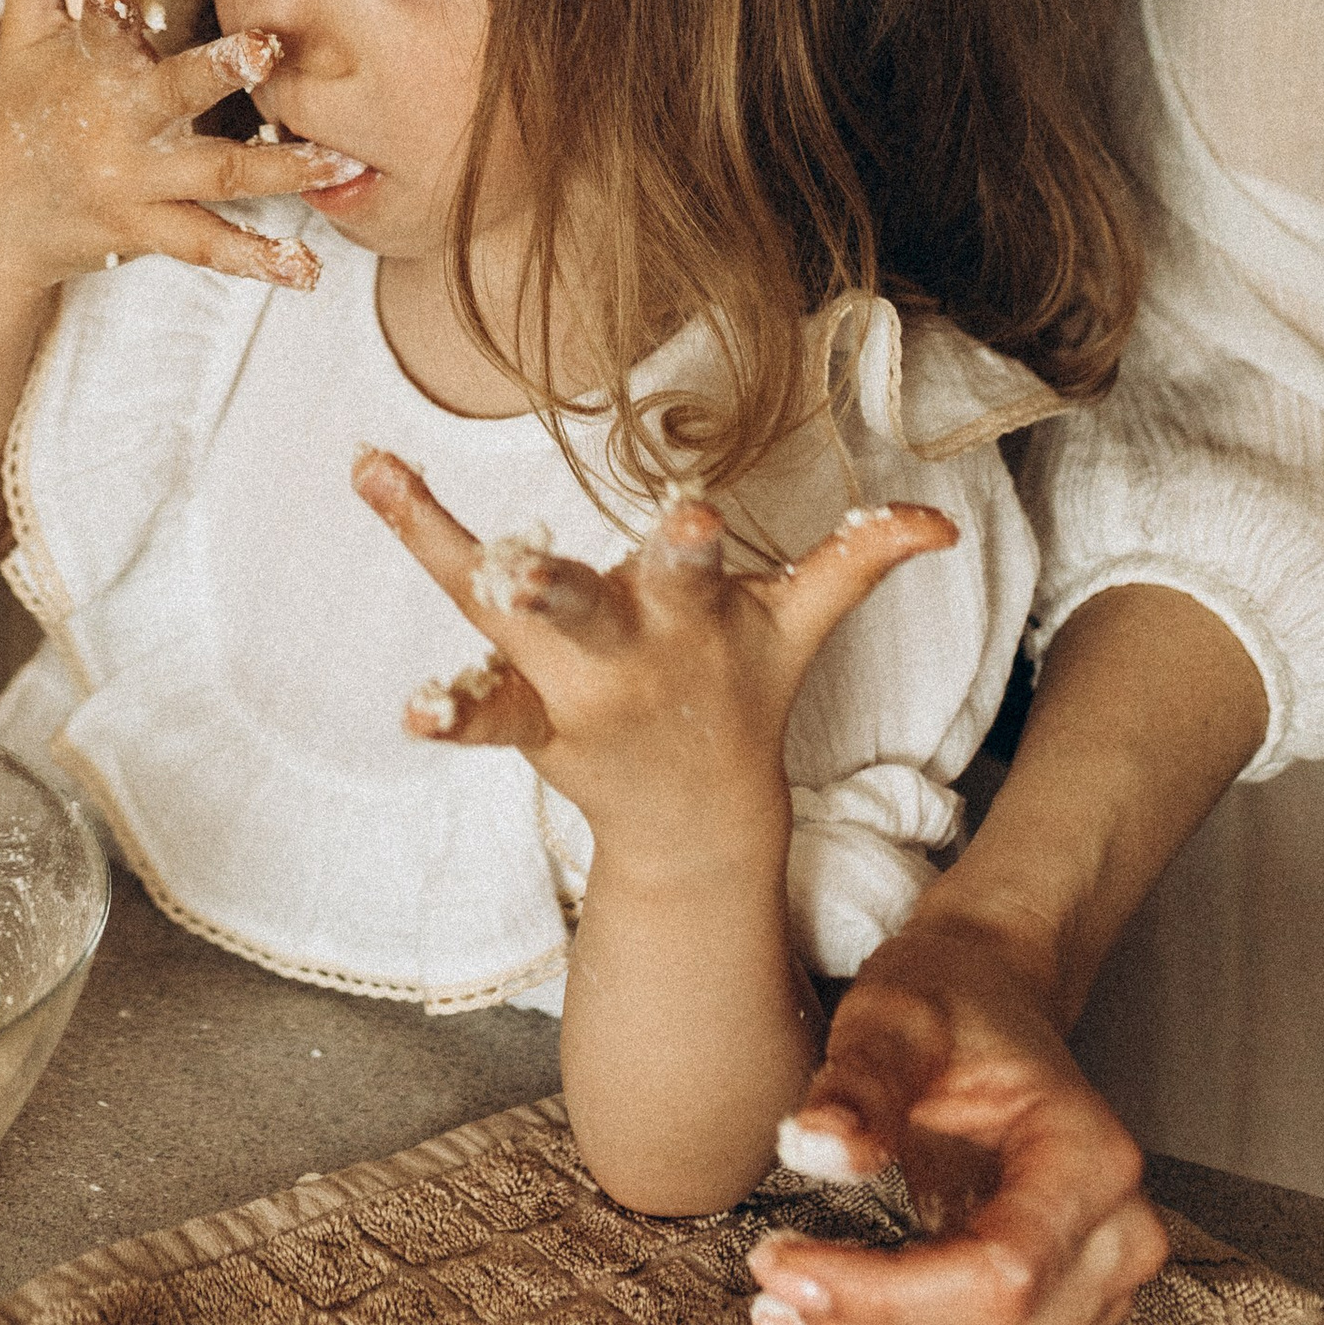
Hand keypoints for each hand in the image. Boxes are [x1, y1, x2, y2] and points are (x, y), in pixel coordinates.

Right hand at [0, 0, 361, 293]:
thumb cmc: (20, 111)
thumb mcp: (24, 35)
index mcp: (90, 67)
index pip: (99, 22)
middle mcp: (116, 124)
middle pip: (172, 94)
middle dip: (217, 71)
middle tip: (266, 48)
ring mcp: (134, 182)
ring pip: (215, 175)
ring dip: (282, 170)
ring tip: (342, 164)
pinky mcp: (146, 230)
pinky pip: (207, 245)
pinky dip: (257, 260)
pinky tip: (308, 271)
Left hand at [354, 451, 954, 857]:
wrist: (702, 821)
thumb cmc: (742, 687)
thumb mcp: (799, 625)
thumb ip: (858, 562)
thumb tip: (940, 522)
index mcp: (685, 616)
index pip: (690, 571)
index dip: (693, 543)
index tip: (692, 510)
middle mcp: (621, 654)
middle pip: (580, 614)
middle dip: (549, 591)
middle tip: (512, 569)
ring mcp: (567, 695)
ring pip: (500, 643)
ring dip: (449, 593)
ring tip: (382, 503)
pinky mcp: (530, 724)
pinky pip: (485, 715)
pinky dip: (449, 712)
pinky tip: (407, 705)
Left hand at [746, 917, 1167, 1324]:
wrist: (987, 1007)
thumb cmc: (944, 1005)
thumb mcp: (894, 1013)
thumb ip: (859, 1080)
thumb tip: (811, 1150)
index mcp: (1092, 1160)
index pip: (1001, 1276)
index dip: (882, 1293)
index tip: (777, 1257)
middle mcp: (1118, 1246)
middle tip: (768, 1285)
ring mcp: (1099, 1303)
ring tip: (783, 1320)